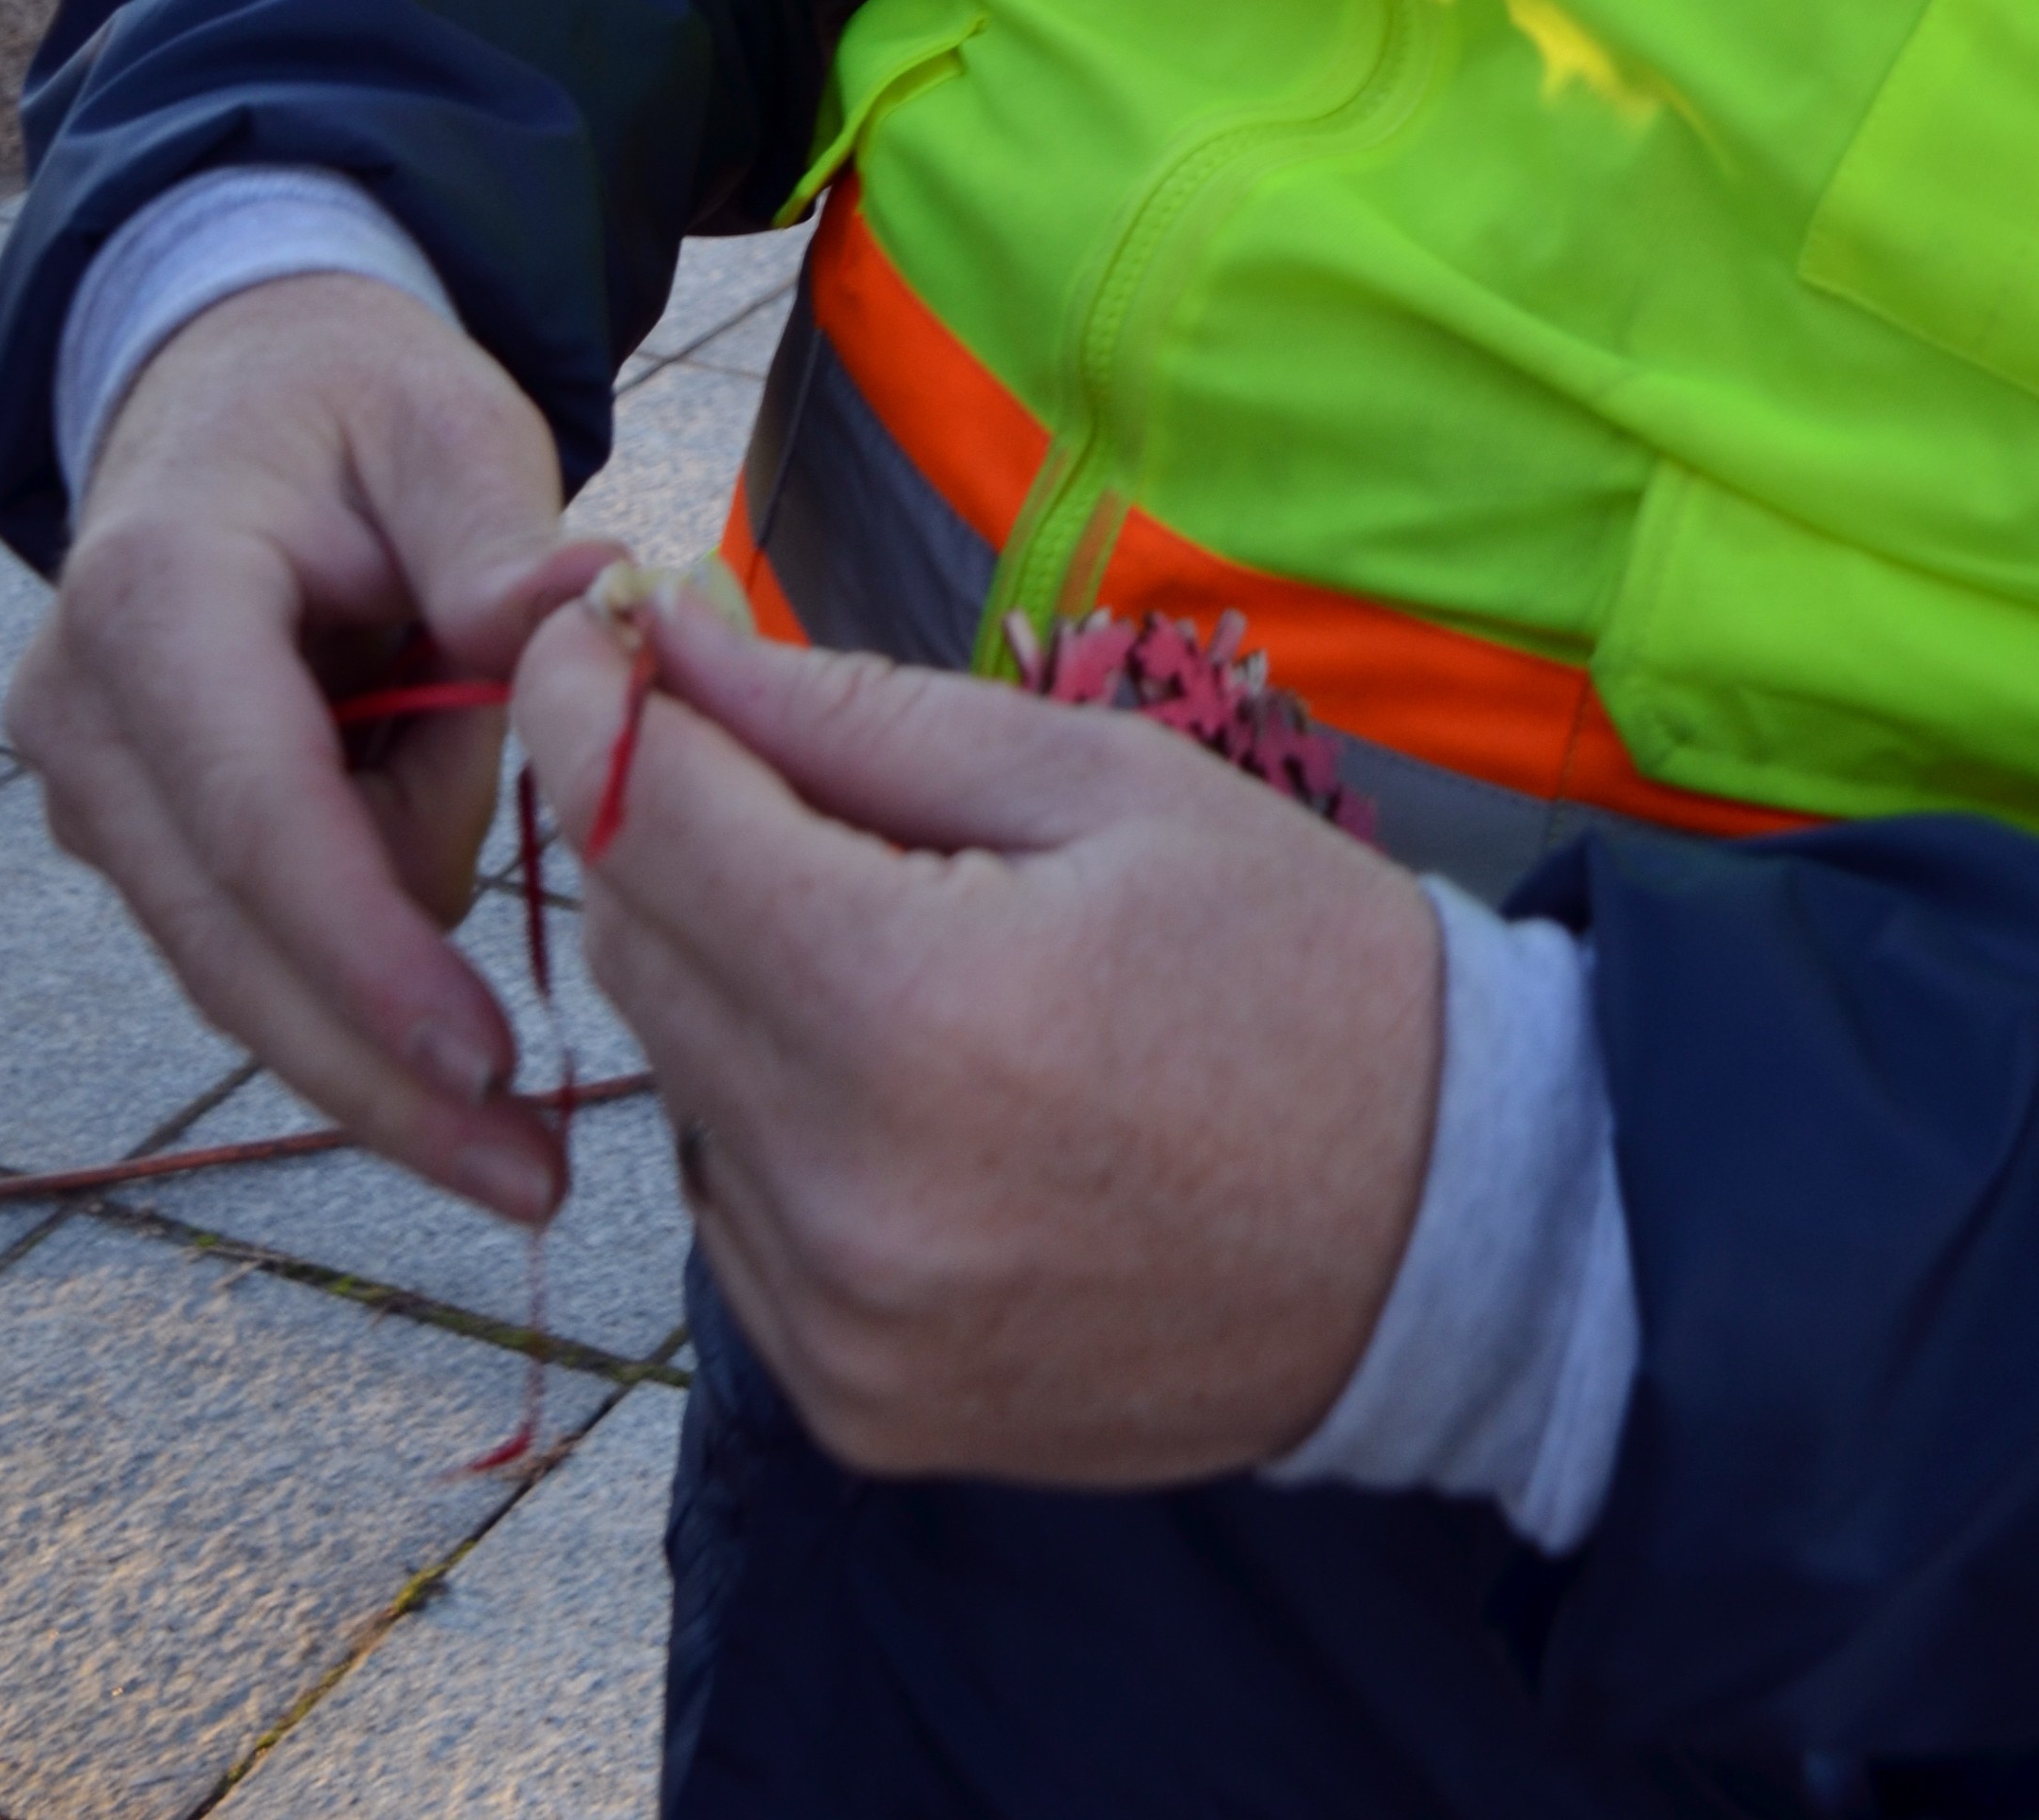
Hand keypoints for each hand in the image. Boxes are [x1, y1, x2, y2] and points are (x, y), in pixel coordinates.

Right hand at [5, 274, 614, 1214]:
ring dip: (390, 970)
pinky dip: (368, 936)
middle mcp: (90, 716)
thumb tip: (580, 609)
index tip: (484, 1063)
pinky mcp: (136, 838)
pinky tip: (438, 857)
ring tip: (491, 848)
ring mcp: (99, 791)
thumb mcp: (450, 422)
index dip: (368, 955)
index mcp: (156, 599)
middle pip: (236, 947)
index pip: (261, 820)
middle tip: (534, 1178)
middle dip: (379, 1069)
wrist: (244, 394)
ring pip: (249, 965)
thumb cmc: (361, 407)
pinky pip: (262, 936)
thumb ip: (501, 532)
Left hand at [512, 589, 1442, 1480]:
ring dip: (729, 974)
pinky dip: (777, 1118)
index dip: (595, 703)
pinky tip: (909, 1079)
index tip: (595, 629)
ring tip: (889, 929)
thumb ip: (857, 715)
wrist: (1444, 1235)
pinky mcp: (853, 1409)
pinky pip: (732, 1213)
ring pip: (673, 1081)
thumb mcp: (1102, 778)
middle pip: (639, 947)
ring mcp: (841, 1324)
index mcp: (915, 1004)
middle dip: (670, 822)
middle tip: (772, 754)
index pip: (646, 823)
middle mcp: (845, 1189)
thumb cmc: (1293, 964)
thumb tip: (667, 639)